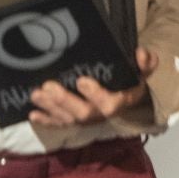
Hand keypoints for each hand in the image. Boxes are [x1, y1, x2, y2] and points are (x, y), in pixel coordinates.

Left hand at [28, 46, 158, 127]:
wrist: (124, 95)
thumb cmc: (129, 79)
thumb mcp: (140, 70)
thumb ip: (145, 63)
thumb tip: (142, 54)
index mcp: (119, 101)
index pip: (109, 103)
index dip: (95, 94)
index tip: (81, 81)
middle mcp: (101, 114)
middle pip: (83, 114)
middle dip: (64, 101)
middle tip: (48, 87)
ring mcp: (85, 119)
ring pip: (67, 118)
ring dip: (50, 108)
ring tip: (36, 95)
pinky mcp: (72, 120)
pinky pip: (58, 123)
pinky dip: (45, 120)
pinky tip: (33, 114)